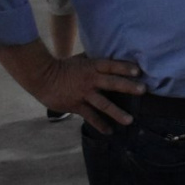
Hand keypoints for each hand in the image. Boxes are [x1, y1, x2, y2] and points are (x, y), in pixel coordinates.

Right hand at [29, 55, 145, 133]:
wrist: (41, 77)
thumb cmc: (63, 66)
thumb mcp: (81, 59)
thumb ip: (96, 60)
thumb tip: (111, 53)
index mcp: (92, 66)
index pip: (111, 65)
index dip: (124, 67)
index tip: (138, 71)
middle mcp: (90, 80)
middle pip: (112, 82)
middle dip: (128, 87)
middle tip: (143, 90)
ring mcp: (84, 94)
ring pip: (103, 103)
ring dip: (117, 112)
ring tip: (129, 120)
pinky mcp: (76, 105)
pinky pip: (90, 116)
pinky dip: (100, 124)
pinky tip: (109, 131)